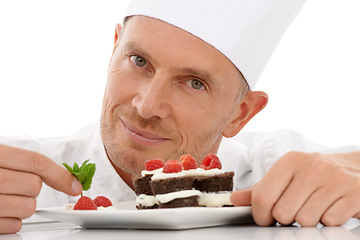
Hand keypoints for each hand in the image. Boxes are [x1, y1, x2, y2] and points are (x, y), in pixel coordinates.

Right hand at [0, 144, 82, 233]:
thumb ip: (25, 163)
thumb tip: (67, 176)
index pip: (36, 162)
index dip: (60, 175)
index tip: (75, 185)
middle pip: (34, 186)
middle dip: (32, 189)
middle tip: (16, 185)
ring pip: (27, 207)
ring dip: (23, 205)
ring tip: (5, 198)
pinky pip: (14, 225)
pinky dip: (12, 221)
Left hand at [231, 151, 359, 226]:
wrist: (356, 168)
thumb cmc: (315, 174)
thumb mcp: (286, 175)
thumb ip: (260, 189)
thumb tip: (234, 199)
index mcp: (290, 161)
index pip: (263, 197)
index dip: (261, 215)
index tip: (266, 219)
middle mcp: (311, 167)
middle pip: (282, 213)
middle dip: (285, 220)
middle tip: (294, 211)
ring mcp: (335, 179)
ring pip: (305, 220)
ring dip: (308, 221)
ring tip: (314, 207)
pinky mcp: (354, 193)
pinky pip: (330, 221)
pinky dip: (328, 221)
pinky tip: (330, 208)